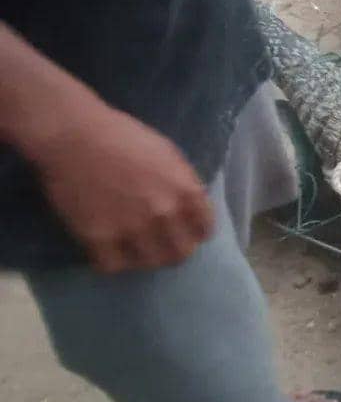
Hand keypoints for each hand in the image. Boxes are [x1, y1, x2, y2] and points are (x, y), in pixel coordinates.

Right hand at [33, 102, 214, 273]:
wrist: (74, 135)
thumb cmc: (124, 136)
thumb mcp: (169, 153)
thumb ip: (184, 182)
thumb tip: (192, 206)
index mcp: (185, 191)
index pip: (204, 230)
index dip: (195, 233)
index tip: (186, 233)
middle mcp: (164, 214)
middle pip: (180, 253)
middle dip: (174, 250)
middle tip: (161, 245)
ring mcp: (132, 228)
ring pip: (150, 263)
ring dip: (145, 258)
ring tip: (136, 249)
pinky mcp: (98, 237)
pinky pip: (112, 266)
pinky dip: (112, 261)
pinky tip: (109, 250)